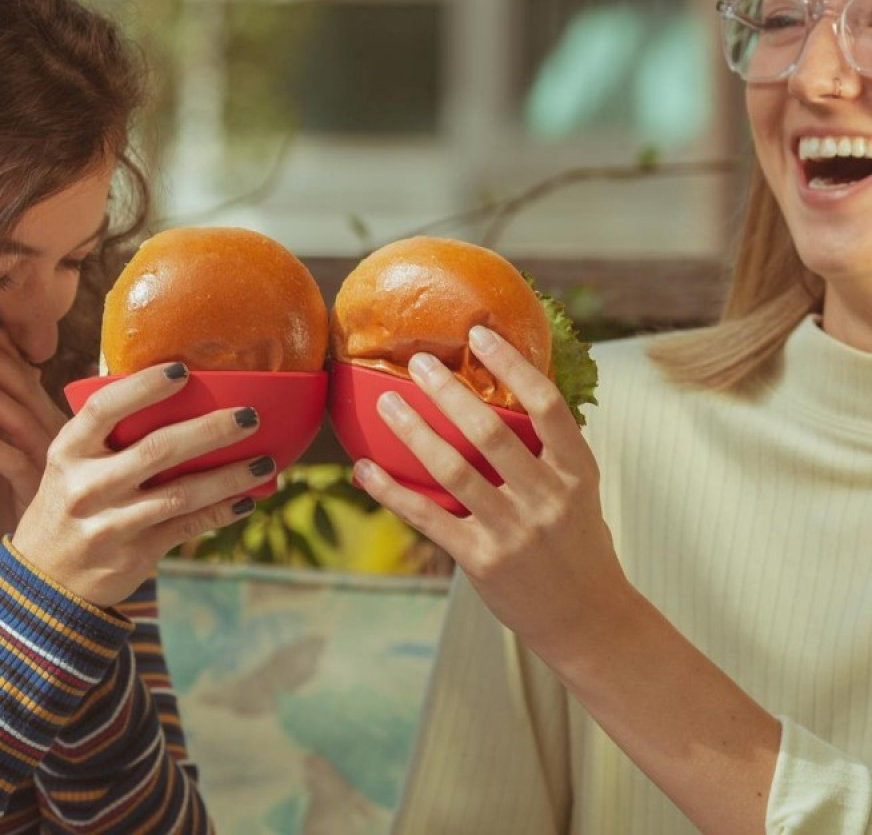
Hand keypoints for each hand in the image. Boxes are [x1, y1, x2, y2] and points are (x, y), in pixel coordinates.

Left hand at [0, 312, 66, 542]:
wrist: (58, 561)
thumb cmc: (39, 506)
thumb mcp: (26, 456)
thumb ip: (20, 419)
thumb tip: (18, 379)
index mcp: (56, 422)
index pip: (29, 376)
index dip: (6, 346)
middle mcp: (59, 435)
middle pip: (25, 387)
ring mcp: (51, 461)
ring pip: (19, 417)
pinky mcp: (37, 490)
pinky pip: (11, 463)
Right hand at [9, 362, 267, 606]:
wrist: (45, 581)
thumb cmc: (70, 503)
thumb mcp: (70, 464)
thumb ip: (107, 432)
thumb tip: (168, 383)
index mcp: (68, 452)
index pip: (104, 409)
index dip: (143, 387)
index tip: (182, 371)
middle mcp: (87, 486)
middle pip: (157, 450)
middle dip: (209, 431)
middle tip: (249, 415)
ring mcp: (111, 523)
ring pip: (181, 494)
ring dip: (229, 476)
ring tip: (265, 461)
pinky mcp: (135, 553)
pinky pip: (188, 527)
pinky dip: (221, 512)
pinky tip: (247, 500)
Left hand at [354, 326, 634, 668]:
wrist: (587, 620)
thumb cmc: (578, 544)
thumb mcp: (581, 491)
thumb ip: (550, 450)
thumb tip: (508, 392)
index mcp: (578, 472)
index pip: (547, 406)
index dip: (513, 366)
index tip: (479, 334)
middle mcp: (548, 498)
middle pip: (490, 432)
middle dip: (449, 392)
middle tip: (418, 363)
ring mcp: (514, 532)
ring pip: (452, 470)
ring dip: (413, 432)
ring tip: (387, 404)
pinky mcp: (483, 561)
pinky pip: (428, 517)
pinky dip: (392, 491)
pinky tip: (366, 470)